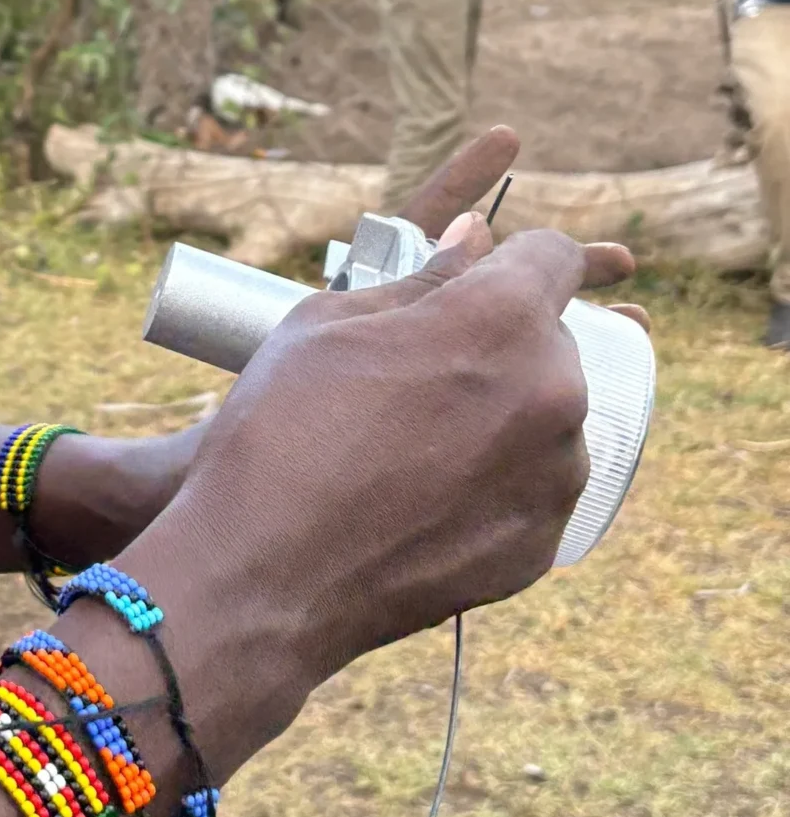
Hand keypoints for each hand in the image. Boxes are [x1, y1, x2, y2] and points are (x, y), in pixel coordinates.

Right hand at [116, 222, 619, 784]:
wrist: (261, 571)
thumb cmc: (281, 430)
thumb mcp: (327, 323)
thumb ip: (420, 279)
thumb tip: (472, 245)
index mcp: (503, 320)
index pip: (554, 256)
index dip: (516, 256)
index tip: (486, 272)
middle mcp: (554, 393)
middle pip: (553, 340)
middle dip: (501, 339)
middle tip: (424, 368)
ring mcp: (555, 478)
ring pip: (549, 418)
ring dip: (504, 413)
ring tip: (415, 440)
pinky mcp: (542, 545)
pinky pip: (533, 488)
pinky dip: (494, 481)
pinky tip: (422, 492)